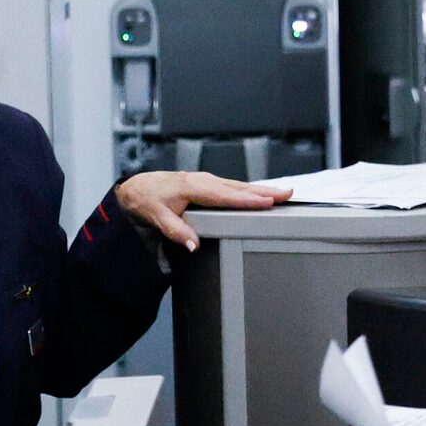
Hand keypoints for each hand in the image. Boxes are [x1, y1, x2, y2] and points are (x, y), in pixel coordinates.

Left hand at [116, 171, 288, 252]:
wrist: (139, 188)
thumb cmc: (149, 200)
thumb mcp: (158, 218)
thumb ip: (177, 232)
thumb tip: (193, 245)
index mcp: (193, 188)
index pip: (225, 196)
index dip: (247, 200)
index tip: (266, 202)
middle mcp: (203, 181)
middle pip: (239, 188)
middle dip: (264, 191)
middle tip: (287, 194)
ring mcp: (207, 180)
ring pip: (239, 186)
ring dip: (262, 189)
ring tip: (283, 193)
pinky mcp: (209, 183)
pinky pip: (233, 186)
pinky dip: (250, 189)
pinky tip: (262, 193)